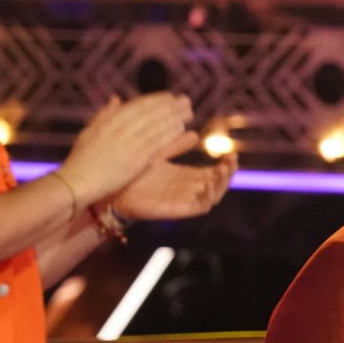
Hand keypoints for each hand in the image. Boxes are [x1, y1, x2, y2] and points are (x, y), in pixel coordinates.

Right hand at [57, 93, 193, 204]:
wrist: (76, 182)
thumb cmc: (81, 160)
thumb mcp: (89, 132)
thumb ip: (104, 114)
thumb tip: (116, 98)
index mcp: (109, 121)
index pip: (137, 106)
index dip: (155, 100)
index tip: (169, 96)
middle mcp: (120, 129)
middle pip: (150, 113)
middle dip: (169, 105)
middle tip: (186, 100)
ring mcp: (128, 144)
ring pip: (155, 126)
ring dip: (173, 117)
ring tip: (188, 112)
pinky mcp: (135, 159)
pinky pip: (156, 143)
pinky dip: (169, 135)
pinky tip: (181, 130)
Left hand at [110, 132, 238, 221]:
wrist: (112, 186)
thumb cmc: (130, 170)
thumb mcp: (157, 152)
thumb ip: (175, 144)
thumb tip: (194, 133)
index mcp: (183, 176)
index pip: (211, 173)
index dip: (224, 166)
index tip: (231, 154)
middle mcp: (186, 189)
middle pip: (216, 184)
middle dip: (228, 174)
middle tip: (231, 161)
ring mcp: (182, 200)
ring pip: (212, 196)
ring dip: (221, 184)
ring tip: (223, 170)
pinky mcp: (176, 209)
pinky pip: (199, 207)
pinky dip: (208, 197)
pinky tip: (208, 184)